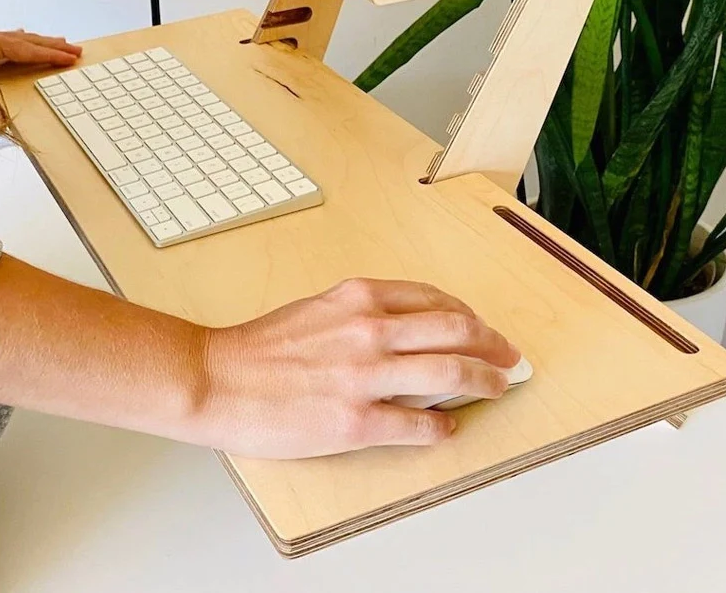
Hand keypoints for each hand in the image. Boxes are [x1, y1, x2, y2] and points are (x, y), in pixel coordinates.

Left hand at [0, 29, 82, 69]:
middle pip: (30, 40)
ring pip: (22, 37)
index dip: (51, 56)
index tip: (70, 59)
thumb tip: (0, 119)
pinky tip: (24, 34)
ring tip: (61, 41)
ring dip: (43, 40)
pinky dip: (24, 38)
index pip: (28, 51)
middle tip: (77, 50)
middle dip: (56, 45)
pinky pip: (9, 37)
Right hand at [196, 278, 521, 459]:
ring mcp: (365, 376)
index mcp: (359, 298)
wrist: (217, 379)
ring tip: (495, 389)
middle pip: (457, 331)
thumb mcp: (319, 309)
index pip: (436, 301)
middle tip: (508, 358)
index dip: (470, 317)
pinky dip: (444, 426)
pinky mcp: (356, 421)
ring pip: (451, 374)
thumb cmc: (260, 348)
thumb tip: (409, 332)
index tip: (483, 329)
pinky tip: (448, 428)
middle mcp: (369, 330)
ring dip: (484, 382)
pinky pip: (420, 424)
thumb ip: (364, 315)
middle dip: (493, 346)